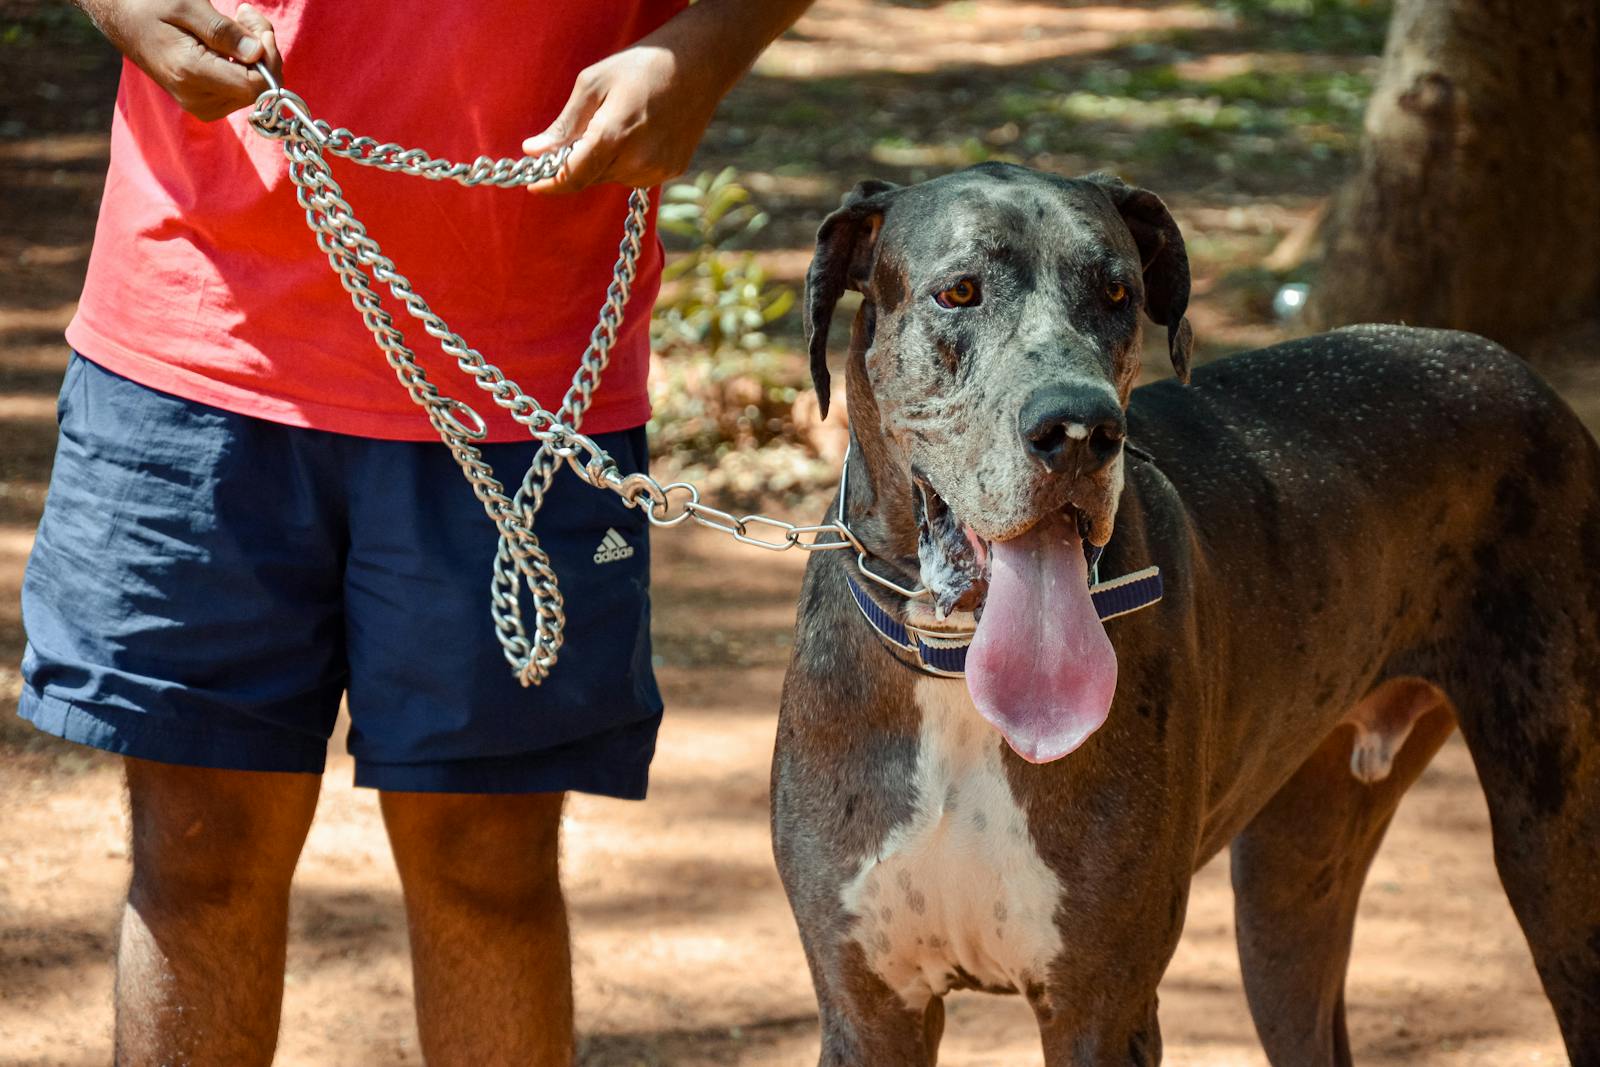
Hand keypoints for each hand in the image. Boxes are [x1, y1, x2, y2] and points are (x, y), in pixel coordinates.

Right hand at [86, 0, 281, 120]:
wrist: (121, 18)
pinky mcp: (204, 103)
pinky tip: (232, 40)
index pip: (256, 86)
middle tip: (246, 15)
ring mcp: (201, 105)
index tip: (256, 25)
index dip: (268, 57)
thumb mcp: (187, 6)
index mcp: (191, 74)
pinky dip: (245, 65)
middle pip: (259, 90)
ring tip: (239, 21)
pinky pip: (240, 90)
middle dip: (264, 52)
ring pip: (254, 91)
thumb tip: (257, 53)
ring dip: (256, 56)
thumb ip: (223, 32)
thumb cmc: (149, 5)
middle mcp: (197, 98)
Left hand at [520, 43, 722, 194]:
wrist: (698, 66)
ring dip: (605, 161)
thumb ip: (564, 125)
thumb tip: (534, 151)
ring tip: (620, 124)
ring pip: (613, 177)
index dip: (551, 185)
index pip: (573, 177)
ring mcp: (658, 170)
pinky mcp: (672, 171)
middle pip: (591, 177)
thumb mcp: (593, 85)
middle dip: (578, 164)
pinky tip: (640, 132)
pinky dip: (628, 161)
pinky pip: (636, 175)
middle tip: (583, 133)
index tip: (534, 185)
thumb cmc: (640, 67)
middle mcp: (637, 161)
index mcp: (613, 136)